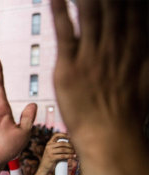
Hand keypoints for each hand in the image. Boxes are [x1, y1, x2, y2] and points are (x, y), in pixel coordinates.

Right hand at [38, 133, 75, 171]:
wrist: (44, 168)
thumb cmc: (51, 160)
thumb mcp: (52, 151)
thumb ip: (58, 147)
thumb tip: (70, 144)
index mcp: (49, 144)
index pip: (56, 136)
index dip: (63, 135)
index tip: (70, 136)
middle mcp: (49, 146)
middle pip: (62, 143)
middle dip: (70, 145)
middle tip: (75, 148)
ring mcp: (49, 152)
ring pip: (63, 149)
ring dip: (70, 151)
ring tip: (75, 152)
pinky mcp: (52, 157)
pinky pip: (62, 155)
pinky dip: (69, 156)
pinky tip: (73, 156)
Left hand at [51, 0, 148, 138]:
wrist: (109, 136)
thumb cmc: (127, 113)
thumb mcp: (147, 78)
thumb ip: (145, 56)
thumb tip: (146, 44)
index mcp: (135, 48)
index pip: (134, 11)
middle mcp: (115, 47)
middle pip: (113, 7)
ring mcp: (92, 56)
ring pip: (90, 14)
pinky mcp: (70, 67)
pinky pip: (64, 32)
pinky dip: (60, 12)